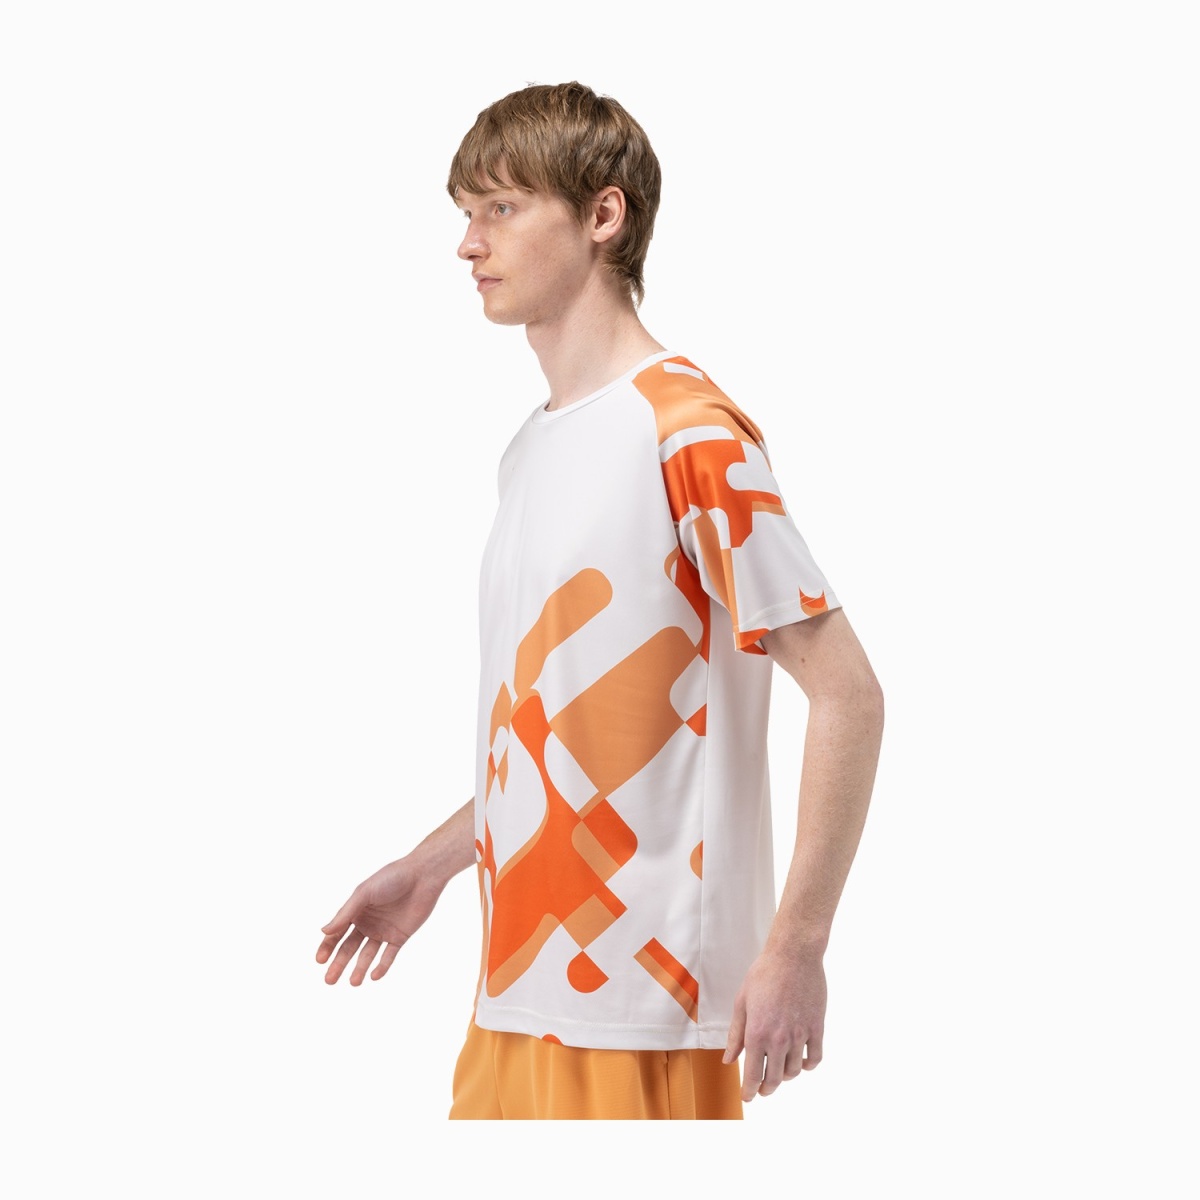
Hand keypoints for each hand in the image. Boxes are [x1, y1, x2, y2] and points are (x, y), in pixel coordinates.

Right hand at [316, 857, 441, 985]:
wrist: (422, 875)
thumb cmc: (391, 878)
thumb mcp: (364, 893)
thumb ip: (345, 913)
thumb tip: (323, 931)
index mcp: (356, 911)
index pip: (337, 933)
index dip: (327, 947)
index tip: (320, 960)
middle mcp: (367, 922)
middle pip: (349, 948)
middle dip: (339, 963)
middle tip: (329, 980)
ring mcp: (383, 931)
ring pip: (368, 955)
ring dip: (360, 969)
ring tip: (353, 983)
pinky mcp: (400, 936)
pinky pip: (389, 955)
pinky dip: (382, 966)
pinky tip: (374, 976)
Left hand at [723, 946, 825, 1101]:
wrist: (793, 956)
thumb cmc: (764, 974)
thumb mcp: (741, 1002)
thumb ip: (735, 1035)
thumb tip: (728, 1060)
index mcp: (757, 1033)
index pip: (752, 1074)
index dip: (749, 1091)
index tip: (747, 1097)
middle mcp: (779, 1039)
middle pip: (774, 1079)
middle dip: (766, 1088)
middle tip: (762, 1089)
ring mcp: (800, 1035)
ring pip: (794, 1071)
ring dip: (785, 1076)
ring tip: (779, 1070)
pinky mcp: (817, 1028)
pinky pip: (814, 1058)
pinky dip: (807, 1065)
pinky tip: (800, 1061)